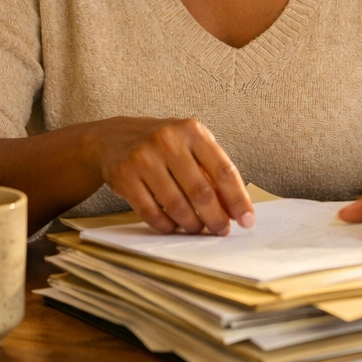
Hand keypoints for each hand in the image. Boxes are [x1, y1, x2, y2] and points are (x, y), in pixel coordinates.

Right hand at [92, 117, 254, 235]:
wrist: (114, 137)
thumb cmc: (164, 144)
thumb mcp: (191, 145)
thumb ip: (213, 171)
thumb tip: (234, 208)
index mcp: (192, 131)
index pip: (224, 170)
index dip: (238, 199)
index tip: (247, 219)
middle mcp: (169, 141)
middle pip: (201, 191)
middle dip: (216, 217)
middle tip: (222, 231)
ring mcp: (144, 158)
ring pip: (176, 205)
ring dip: (192, 224)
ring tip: (198, 228)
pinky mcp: (125, 177)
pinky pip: (151, 212)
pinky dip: (166, 225)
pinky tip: (174, 227)